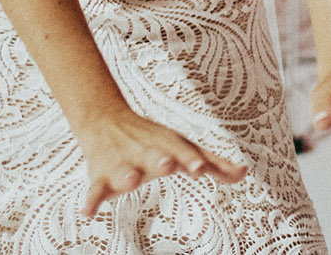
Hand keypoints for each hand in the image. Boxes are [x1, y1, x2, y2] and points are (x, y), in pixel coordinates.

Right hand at [72, 106, 247, 219]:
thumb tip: (243, 173)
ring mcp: (122, 164)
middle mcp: (145, 153)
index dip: (191, 159)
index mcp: (167, 146)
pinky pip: (95, 189)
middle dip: (160, 160)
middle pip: (153, 157)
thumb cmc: (152, 139)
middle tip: (168, 165)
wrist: (104, 119)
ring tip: (130, 181)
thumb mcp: (182, 146)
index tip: (201, 168)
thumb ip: (213, 162)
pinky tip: (88, 212)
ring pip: (123, 171)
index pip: (182, 151)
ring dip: (126, 176)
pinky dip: (90, 200)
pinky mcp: (100, 176)